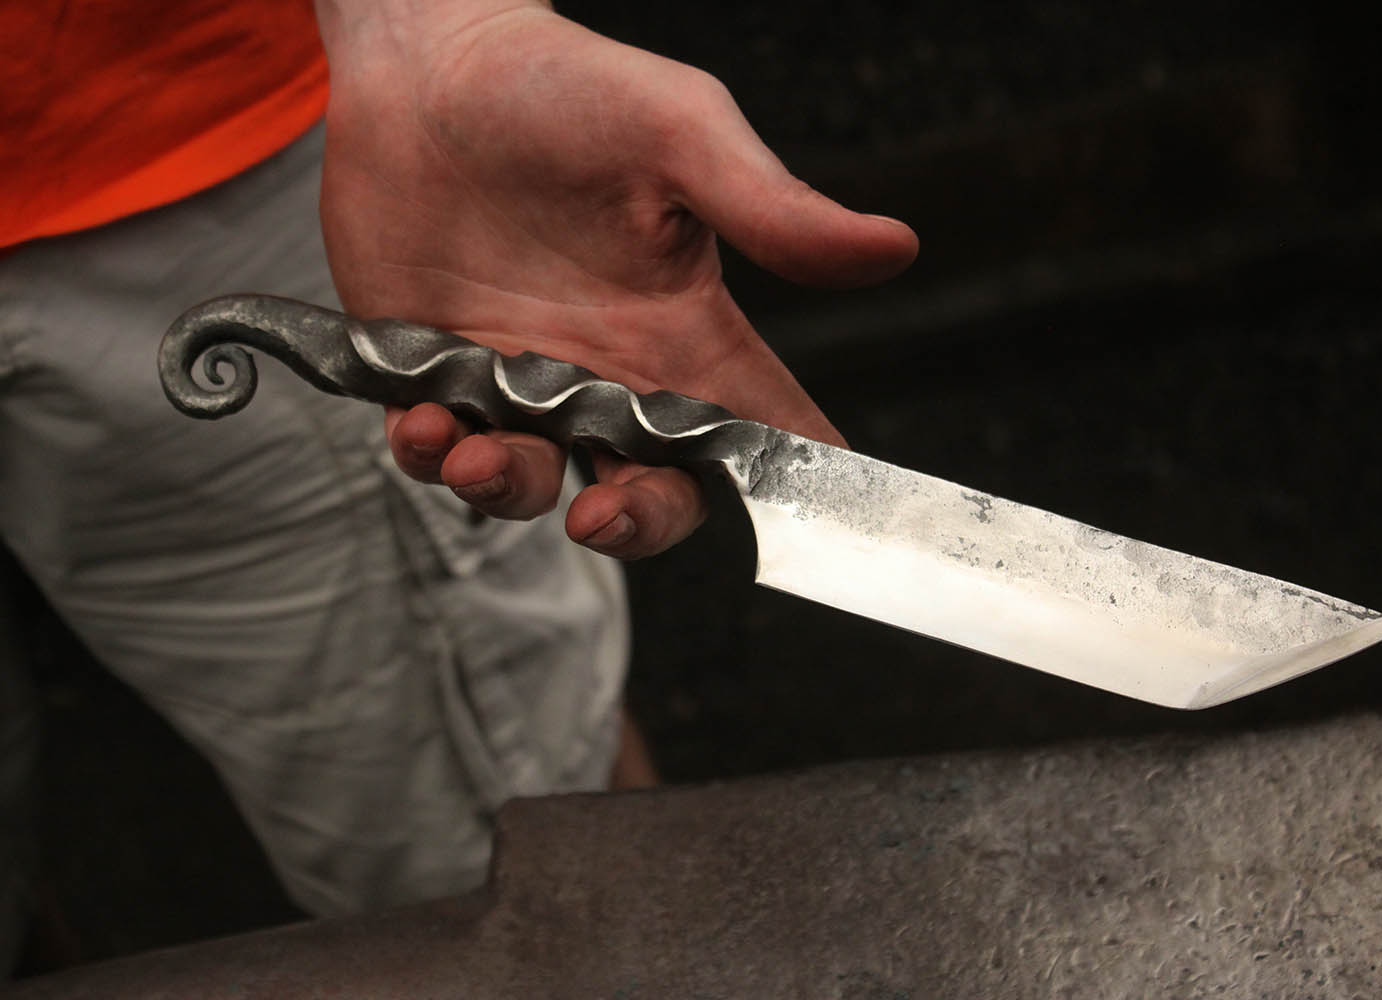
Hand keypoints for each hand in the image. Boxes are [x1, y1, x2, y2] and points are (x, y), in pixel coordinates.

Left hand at [315, 0, 917, 557]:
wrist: (432, 60)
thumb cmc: (567, 85)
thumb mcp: (682, 134)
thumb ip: (772, 210)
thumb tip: (892, 248)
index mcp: (683, 330)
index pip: (759, 427)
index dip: (790, 483)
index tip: (809, 527)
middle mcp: (607, 371)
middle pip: (649, 491)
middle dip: (633, 524)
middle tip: (602, 517)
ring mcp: (518, 378)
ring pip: (536, 484)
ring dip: (511, 490)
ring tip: (480, 452)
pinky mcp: (432, 372)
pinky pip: (435, 450)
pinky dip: (429, 456)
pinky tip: (426, 424)